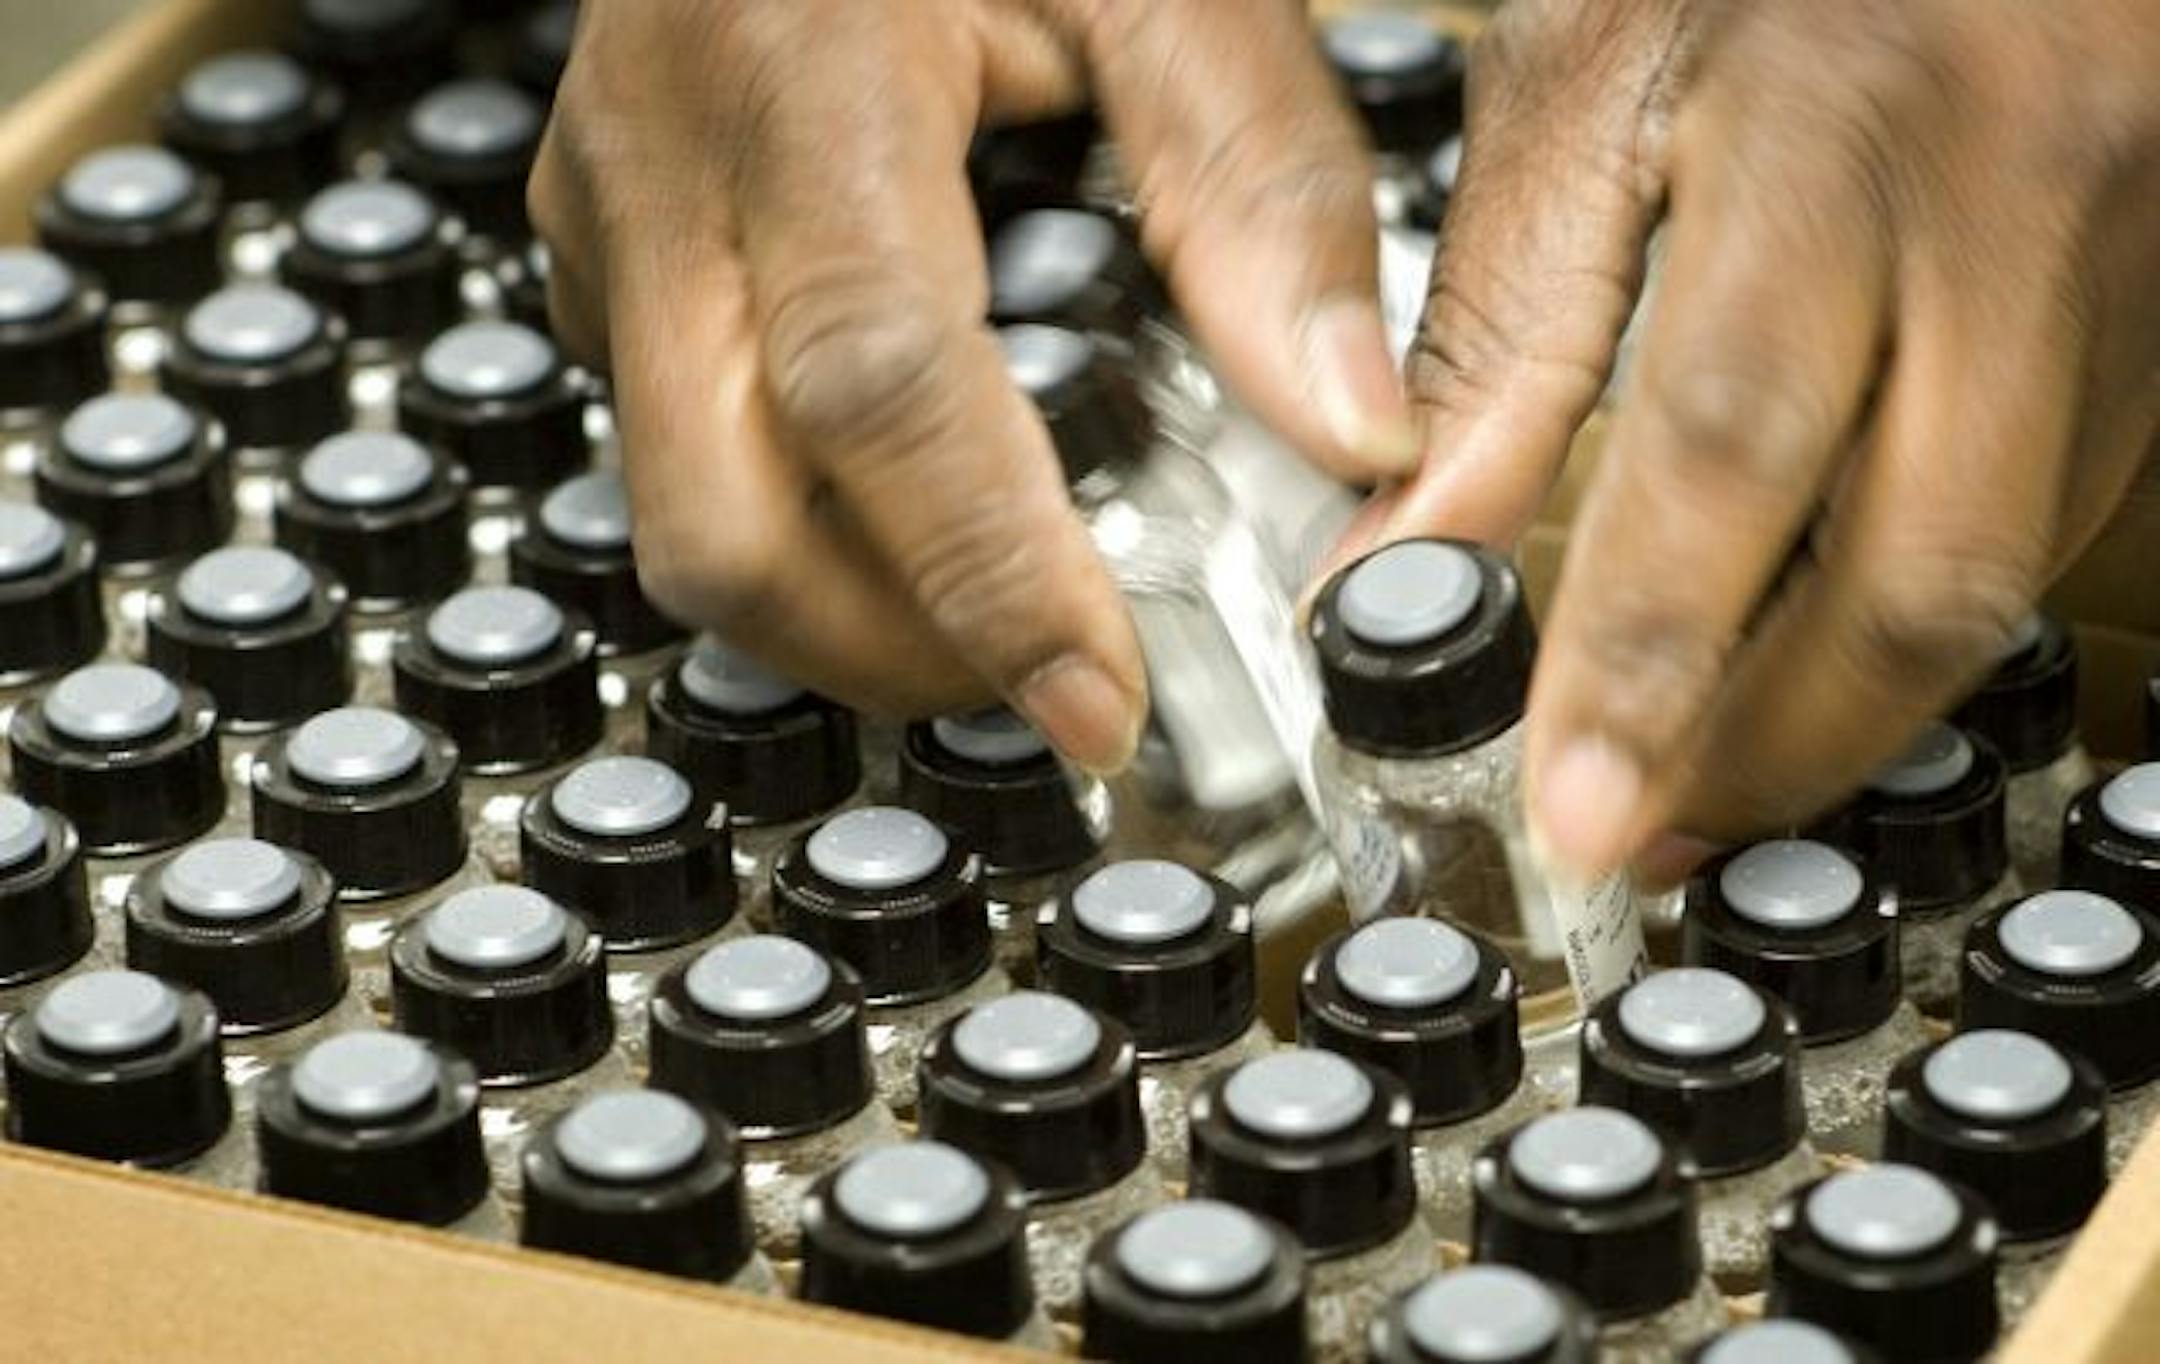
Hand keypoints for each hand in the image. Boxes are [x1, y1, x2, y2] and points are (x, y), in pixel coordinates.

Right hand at [529, 0, 1418, 771]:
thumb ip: (1260, 192)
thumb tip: (1340, 431)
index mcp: (800, 79)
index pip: (875, 384)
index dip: (988, 577)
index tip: (1100, 703)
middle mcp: (662, 174)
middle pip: (724, 527)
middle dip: (897, 654)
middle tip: (1056, 676)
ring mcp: (603, 226)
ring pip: (687, 523)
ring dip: (854, 610)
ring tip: (1010, 593)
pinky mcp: (601, 258)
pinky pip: (682, 454)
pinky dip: (812, 525)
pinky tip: (922, 486)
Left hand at [1375, 0, 2159, 882]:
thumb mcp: (1590, 83)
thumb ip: (1504, 330)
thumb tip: (1410, 555)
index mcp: (1844, 132)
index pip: (1729, 451)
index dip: (1646, 656)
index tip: (1577, 811)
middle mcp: (2020, 209)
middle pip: (1914, 574)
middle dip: (1767, 747)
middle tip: (1641, 835)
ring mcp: (2128, 273)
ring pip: (2000, 579)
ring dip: (1843, 710)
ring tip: (1706, 773)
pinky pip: (2050, 520)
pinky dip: (1913, 614)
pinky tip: (1816, 649)